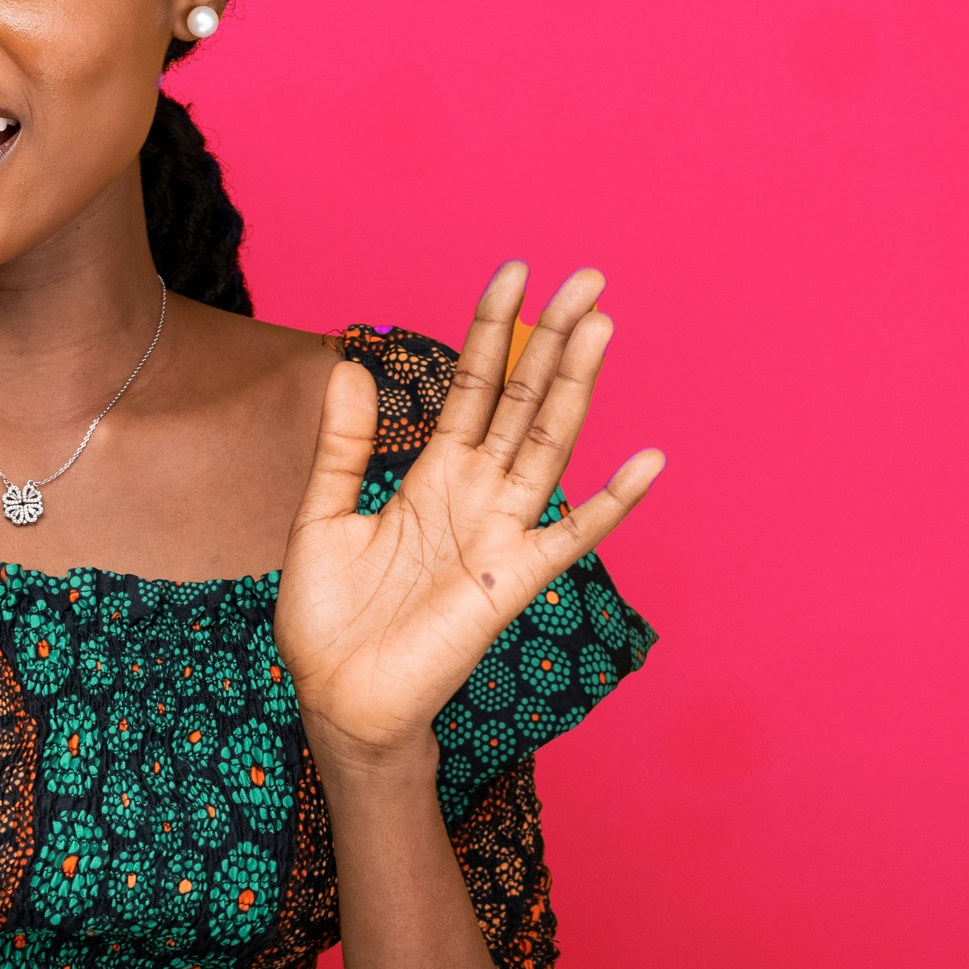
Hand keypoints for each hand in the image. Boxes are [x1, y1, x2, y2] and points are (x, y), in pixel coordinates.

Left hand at [275, 262, 662, 772]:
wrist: (336, 697)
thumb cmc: (330, 617)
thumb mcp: (323, 515)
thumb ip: (345, 445)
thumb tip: (351, 364)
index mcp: (433, 474)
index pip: (472, 386)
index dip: (491, 330)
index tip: (514, 271)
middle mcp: (475, 493)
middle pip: (522, 400)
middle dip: (552, 339)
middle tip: (587, 278)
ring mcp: (499, 533)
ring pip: (547, 444)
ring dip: (575, 387)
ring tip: (602, 326)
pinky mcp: (512, 581)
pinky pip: (572, 535)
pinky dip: (611, 502)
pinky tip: (645, 463)